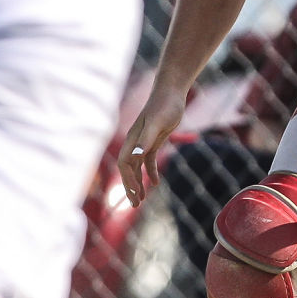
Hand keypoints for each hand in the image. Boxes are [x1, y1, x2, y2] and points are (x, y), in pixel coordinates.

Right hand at [116, 84, 188, 205]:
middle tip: (136, 205)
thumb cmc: (164, 105)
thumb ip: (146, 139)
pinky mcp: (154, 140)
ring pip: (137, 167)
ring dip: (138, 183)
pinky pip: (148, 160)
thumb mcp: (157, 123)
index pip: (124, 163)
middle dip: (130, 187)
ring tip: (142, 200)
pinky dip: (150, 172)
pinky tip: (155, 183)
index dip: (127, 179)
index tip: (135, 194)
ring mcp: (144, 141)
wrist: (172, 92)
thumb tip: (135, 156)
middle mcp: (135, 142)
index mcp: (132, 139)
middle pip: (128, 169)